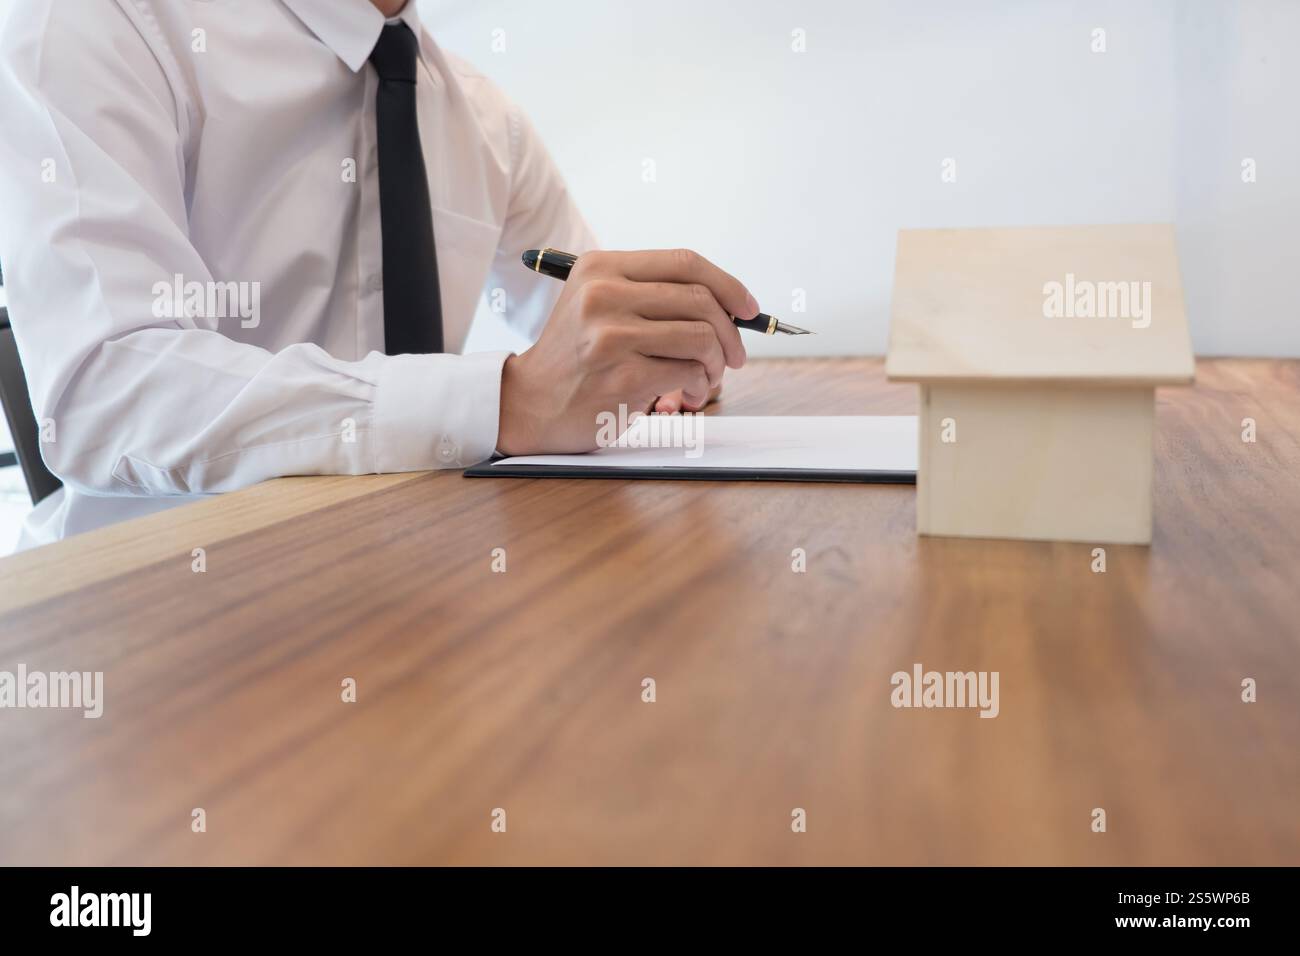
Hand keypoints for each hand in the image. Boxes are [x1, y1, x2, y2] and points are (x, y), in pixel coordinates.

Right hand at [497, 249, 754, 454]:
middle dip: (730, 331)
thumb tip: (731, 303)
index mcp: (602, 268)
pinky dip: (698, 386)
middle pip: (699, 299)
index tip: (748, 307)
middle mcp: (604, 295)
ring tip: (705, 378)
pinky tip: (685, 396)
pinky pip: (688, 373)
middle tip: (735, 355)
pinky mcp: (623, 377)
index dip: (727, 284)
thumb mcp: (600, 306)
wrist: (529, 404)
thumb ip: (652, 294)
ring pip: (701, 338)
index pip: (684, 262)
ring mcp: (612, 336)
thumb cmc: (577, 357)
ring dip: (716, 364)